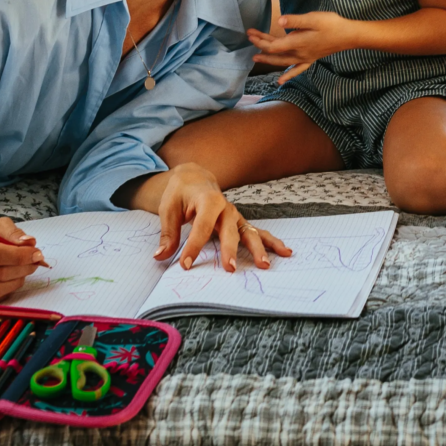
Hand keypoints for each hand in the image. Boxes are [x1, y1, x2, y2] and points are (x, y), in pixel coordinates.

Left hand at [137, 163, 294, 271]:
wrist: (195, 177)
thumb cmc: (180, 192)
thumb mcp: (168, 208)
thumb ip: (168, 233)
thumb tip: (160, 256)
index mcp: (208, 200)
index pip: (201, 226)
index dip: (193, 245)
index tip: (185, 264)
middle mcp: (226, 208)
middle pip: (230, 230)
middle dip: (230, 249)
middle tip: (230, 268)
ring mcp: (235, 216)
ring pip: (249, 232)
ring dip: (258, 248)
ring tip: (265, 265)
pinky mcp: (239, 223)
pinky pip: (257, 233)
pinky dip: (271, 242)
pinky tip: (284, 252)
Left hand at [246, 10, 358, 83]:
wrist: (348, 36)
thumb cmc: (331, 24)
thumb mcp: (314, 18)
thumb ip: (296, 20)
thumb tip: (279, 21)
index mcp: (298, 42)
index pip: (274, 45)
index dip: (260, 40)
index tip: (250, 33)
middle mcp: (299, 53)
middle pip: (276, 53)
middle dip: (261, 46)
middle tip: (249, 38)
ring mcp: (305, 58)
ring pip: (283, 61)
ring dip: (269, 59)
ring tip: (256, 57)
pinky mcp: (311, 59)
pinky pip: (297, 69)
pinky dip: (288, 75)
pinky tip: (281, 80)